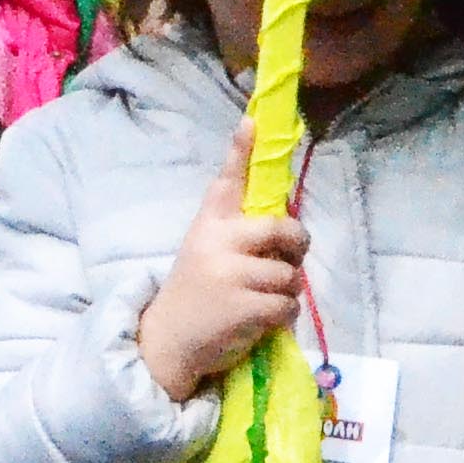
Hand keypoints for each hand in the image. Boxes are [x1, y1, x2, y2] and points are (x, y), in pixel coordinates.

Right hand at [135, 139, 305, 398]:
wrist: (167, 343)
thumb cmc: (197, 293)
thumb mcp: (207, 252)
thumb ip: (238, 233)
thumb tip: (284, 224)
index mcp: (208, 224)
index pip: (228, 180)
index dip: (242, 149)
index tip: (254, 119)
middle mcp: (218, 242)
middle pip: (282, 227)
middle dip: (296, 244)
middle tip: (290, 259)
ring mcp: (230, 274)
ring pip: (290, 274)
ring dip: (286, 291)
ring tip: (260, 300)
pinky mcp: (243, 307)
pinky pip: (287, 304)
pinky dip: (283, 316)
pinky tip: (260, 322)